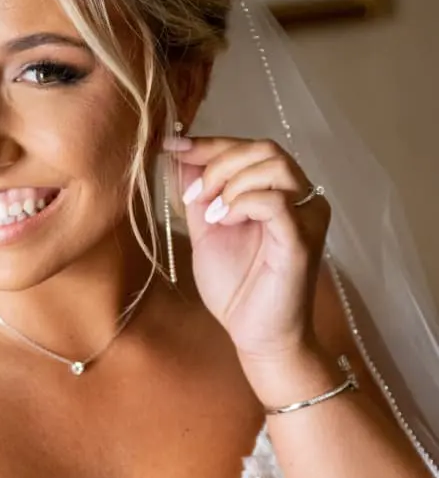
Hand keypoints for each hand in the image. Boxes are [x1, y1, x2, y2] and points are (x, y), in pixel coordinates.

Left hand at [170, 135, 330, 367]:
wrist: (255, 334)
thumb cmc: (237, 287)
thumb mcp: (206, 229)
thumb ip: (197, 193)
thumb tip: (179, 154)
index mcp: (277, 191)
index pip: (249, 148)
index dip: (210, 143)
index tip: (173, 145)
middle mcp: (299, 198)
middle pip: (264, 148)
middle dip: (219, 164)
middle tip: (195, 197)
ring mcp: (305, 216)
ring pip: (274, 165)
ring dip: (232, 182)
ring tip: (212, 214)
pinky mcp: (302, 239)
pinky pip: (277, 201)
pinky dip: (243, 202)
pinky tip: (225, 222)